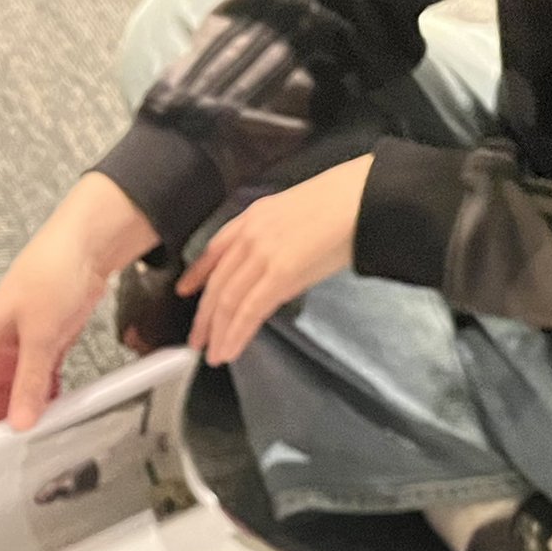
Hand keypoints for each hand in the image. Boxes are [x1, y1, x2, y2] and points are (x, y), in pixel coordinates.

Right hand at [0, 175, 158, 441]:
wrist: (86, 245)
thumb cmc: (51, 272)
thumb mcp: (39, 332)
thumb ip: (30, 381)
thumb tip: (20, 422)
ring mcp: (19, 354)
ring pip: (10, 401)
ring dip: (17, 422)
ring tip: (25, 451)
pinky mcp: (45, 352)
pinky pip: (37, 389)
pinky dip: (43, 404)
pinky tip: (52, 421)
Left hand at [180, 156, 369, 364]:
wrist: (365, 196)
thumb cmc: (347, 202)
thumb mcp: (298, 214)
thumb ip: (278, 239)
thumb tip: (277, 269)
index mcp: (254, 216)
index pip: (215, 248)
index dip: (197, 273)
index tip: (186, 290)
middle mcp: (250, 234)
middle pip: (218, 282)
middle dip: (204, 315)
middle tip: (196, 339)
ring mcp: (263, 254)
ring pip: (228, 300)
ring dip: (218, 332)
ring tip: (213, 354)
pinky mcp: (280, 273)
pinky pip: (249, 310)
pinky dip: (236, 333)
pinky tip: (230, 350)